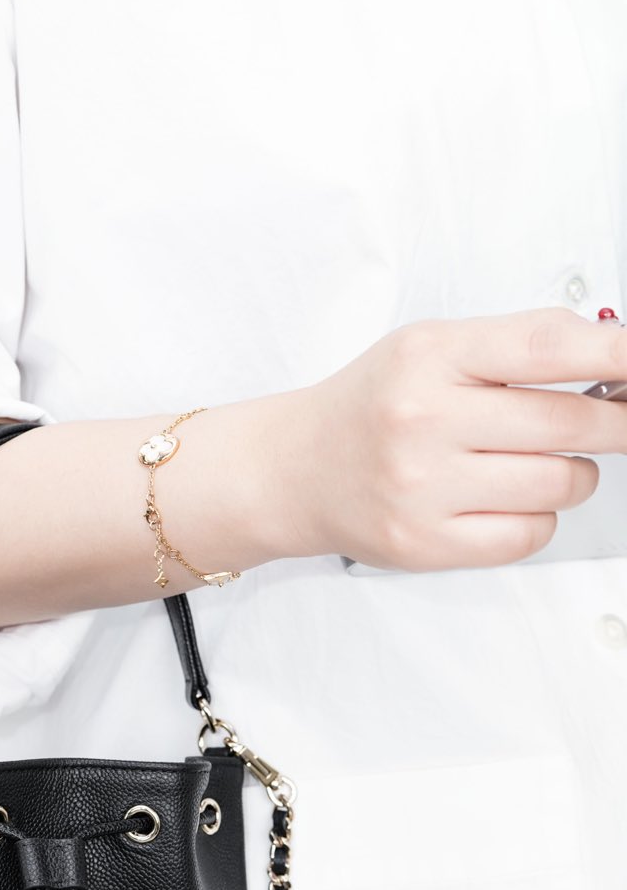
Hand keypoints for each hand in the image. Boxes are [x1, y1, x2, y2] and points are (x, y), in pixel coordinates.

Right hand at [280, 306, 626, 569]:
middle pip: (567, 424)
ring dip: (572, 474)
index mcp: (428, 358)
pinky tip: (508, 500)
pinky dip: (537, 518)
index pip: (547, 348)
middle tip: (619, 420)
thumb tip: (612, 353)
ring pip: (558, 484)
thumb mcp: (429, 347)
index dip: (616, 359)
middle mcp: (422, 421)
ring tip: (540, 462)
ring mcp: (422, 489)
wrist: (296, 470)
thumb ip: (516, 344)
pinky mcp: (425, 544)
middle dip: (613, 423)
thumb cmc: (370, 407)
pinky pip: (528, 535)